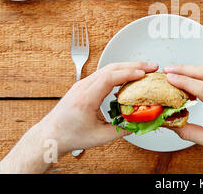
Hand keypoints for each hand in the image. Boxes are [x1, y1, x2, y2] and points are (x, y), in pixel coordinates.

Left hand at [0, 62, 157, 173]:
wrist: (51, 135)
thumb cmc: (70, 136)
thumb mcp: (99, 137)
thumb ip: (121, 130)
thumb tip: (138, 124)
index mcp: (85, 98)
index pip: (109, 77)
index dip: (128, 73)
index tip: (143, 74)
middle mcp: (83, 87)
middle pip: (111, 68)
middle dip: (133, 66)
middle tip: (151, 67)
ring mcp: (82, 84)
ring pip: (108, 68)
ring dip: (127, 67)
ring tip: (144, 69)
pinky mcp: (84, 85)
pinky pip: (103, 73)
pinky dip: (119, 71)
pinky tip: (129, 75)